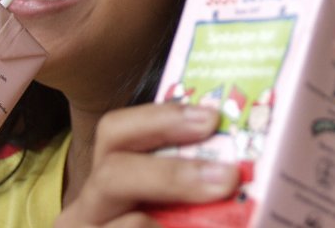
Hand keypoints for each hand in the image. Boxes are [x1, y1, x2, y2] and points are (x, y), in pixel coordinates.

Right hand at [55, 103, 239, 226]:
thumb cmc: (166, 219)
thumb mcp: (175, 201)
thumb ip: (198, 183)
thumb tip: (247, 164)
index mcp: (108, 179)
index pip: (117, 132)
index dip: (161, 119)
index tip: (210, 118)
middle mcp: (87, 209)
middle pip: (113, 174)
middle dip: (173, 174)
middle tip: (227, 177)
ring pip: (130, 224)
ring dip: (173, 218)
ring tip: (224, 223)